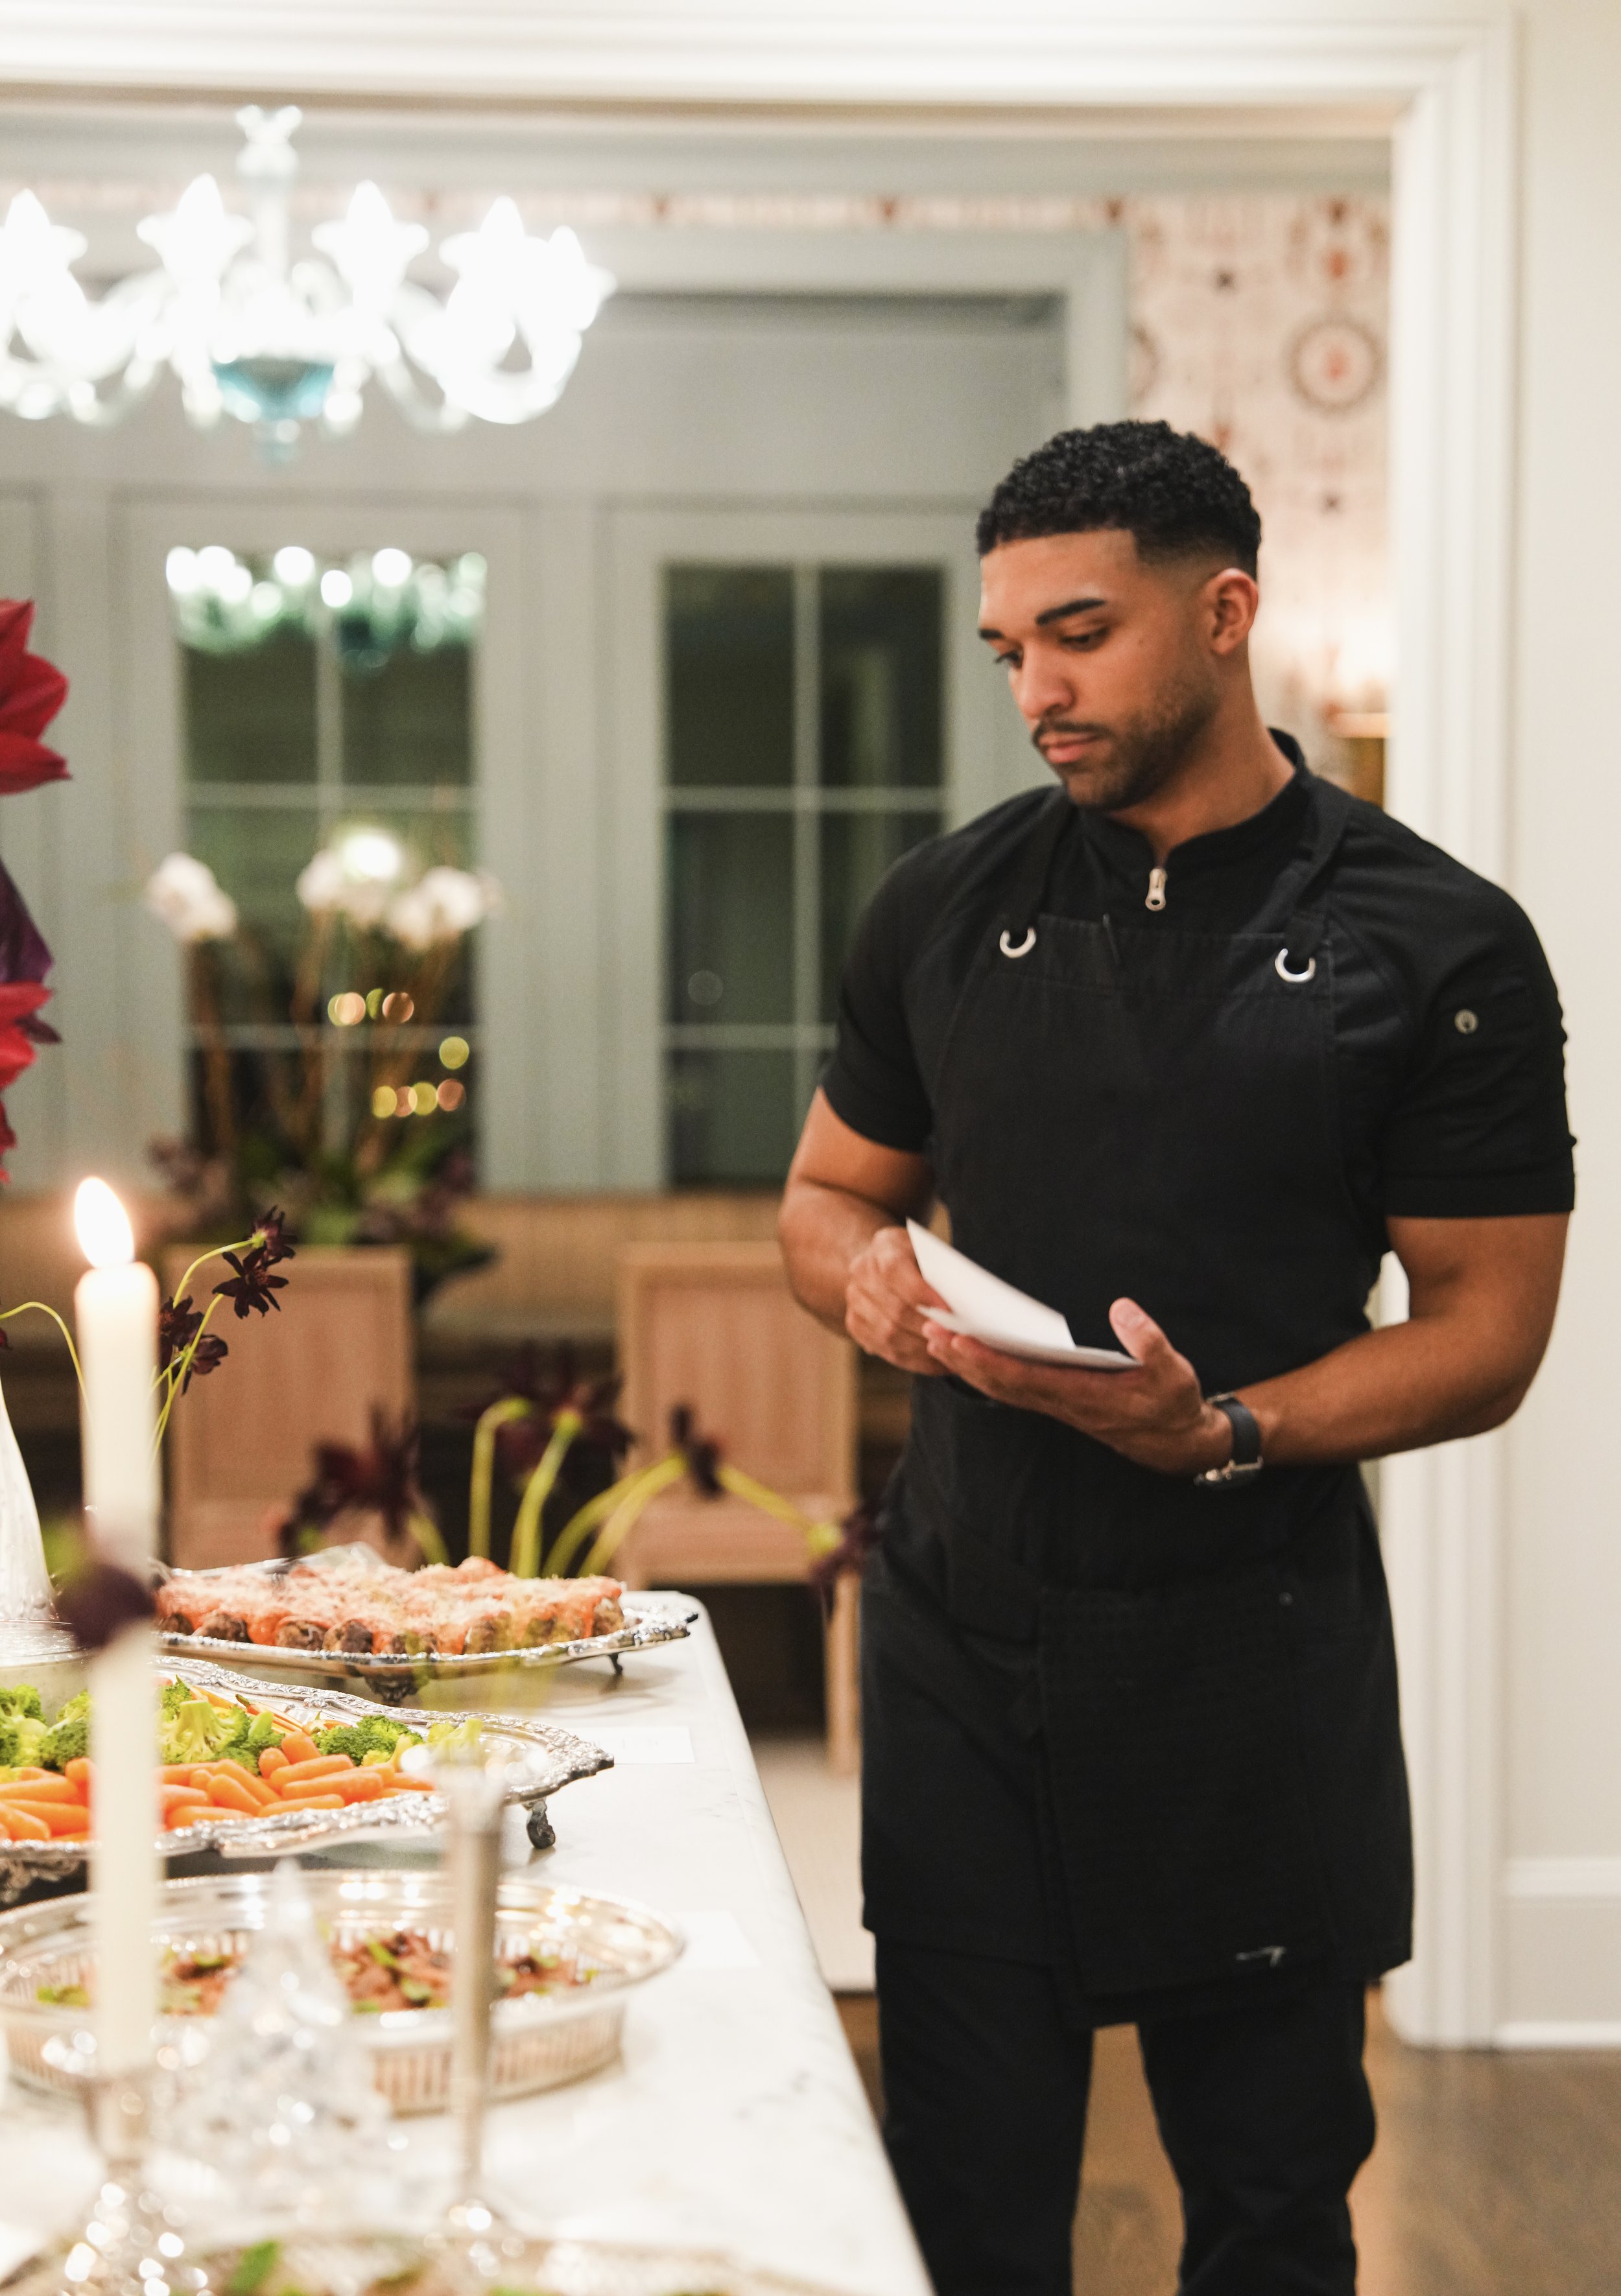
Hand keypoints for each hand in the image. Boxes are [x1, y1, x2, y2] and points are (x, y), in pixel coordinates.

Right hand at [844, 1223, 951, 1376]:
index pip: (895, 1270)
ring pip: (888, 1334)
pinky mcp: (854, 1324)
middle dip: (928, 1329)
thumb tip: (963, 1303)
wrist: (884, 1263)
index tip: (949, 1311)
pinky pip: (884, 1349)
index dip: (921, 1293)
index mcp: (884, 1246)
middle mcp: (862, 1272)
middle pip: (895, 1309)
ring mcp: (854, 1300)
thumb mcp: (933, 1253)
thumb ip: (943, 1273)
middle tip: (956, 1343)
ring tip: (951, 1358)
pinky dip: (913, 1360)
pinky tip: (936, 1364)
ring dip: (922, 1350)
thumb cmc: (921, 1259)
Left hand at [922, 1296, 1234, 1476]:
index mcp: (1082, 1395)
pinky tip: (970, 1355)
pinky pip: (1013, 1388)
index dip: (988, 1360)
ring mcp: (1056, 1405)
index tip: (959, 1341)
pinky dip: (986, 1372)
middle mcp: (1061, 1403)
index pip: (1024, 1377)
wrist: (1176, 1443)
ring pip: (1001, 1389)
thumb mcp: (1174, 1373)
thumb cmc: (1172, 1404)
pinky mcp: (1058, 1402)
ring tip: (936, 1340)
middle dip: (963, 1360)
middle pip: (1000, 1384)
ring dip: (967, 1367)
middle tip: (929, 1332)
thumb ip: (1149, 1342)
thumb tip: (1122, 1309)